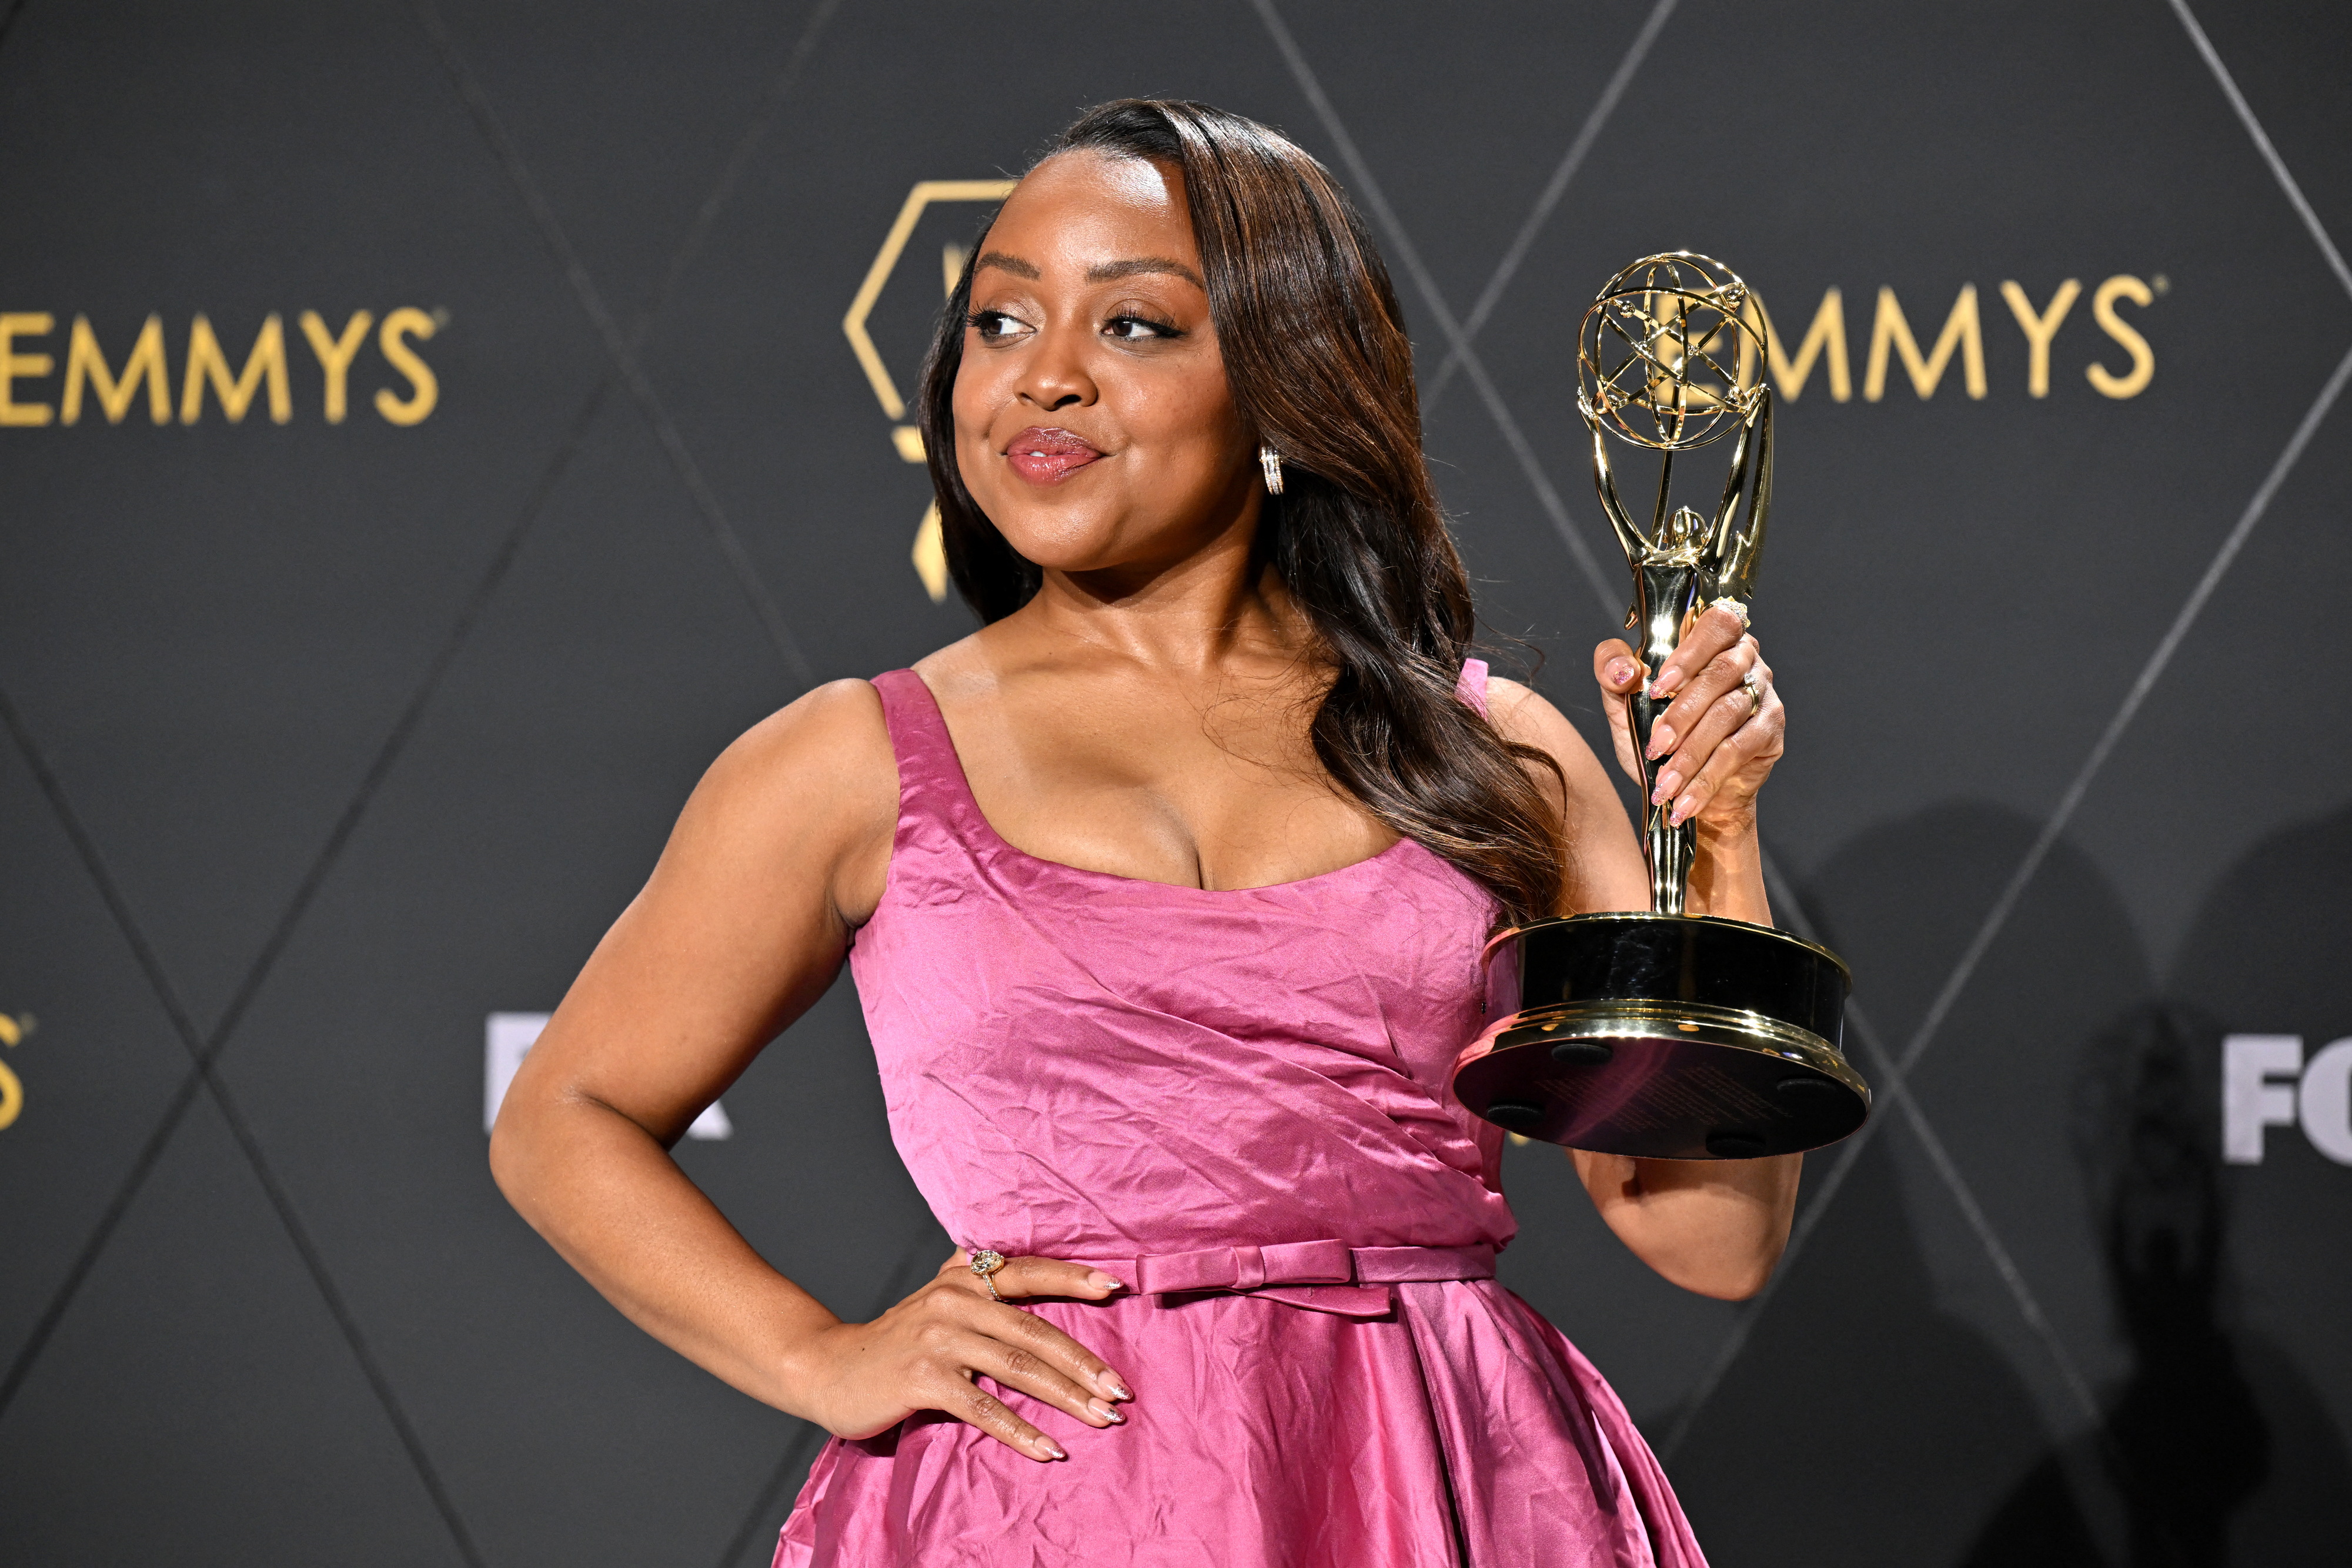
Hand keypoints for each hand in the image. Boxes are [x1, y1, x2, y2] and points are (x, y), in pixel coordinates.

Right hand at [787, 1251, 1132, 1461]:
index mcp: (961, 1277)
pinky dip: (1020, 1431)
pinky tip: (1049, 1448)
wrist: (827, 1367)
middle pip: (1034, 1330)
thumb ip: (981, 1292)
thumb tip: (1043, 1295)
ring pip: (1017, 1368)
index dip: (1073, 1278)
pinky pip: (983, 1407)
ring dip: (1066, 1396)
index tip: (1117, 1288)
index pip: (1028, 1272)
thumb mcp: (937, 1303)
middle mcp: (952, 1299)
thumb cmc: (895, 1342)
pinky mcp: (923, 1378)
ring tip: (1102, 1417)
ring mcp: (937, 1338)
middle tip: (1120, 1389)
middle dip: (1083, 1362)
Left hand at [1593, 603, 1783, 830]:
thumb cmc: (1658, 737)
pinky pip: (1739, 750)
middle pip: (1722, 672)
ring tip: (1665, 784)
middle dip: (1683, 712)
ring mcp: (1761, 693)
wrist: (1685, 789)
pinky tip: (1685, 800)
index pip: (1715, 624)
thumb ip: (1612, 673)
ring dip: (1692, 753)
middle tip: (1655, 745)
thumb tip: (1625, 669)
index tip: (1659, 685)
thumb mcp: (1624, 704)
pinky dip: (1707, 778)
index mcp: (1710, 640)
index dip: (1690, 651)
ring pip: (1729, 714)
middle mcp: (1744, 659)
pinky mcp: (1769, 729)